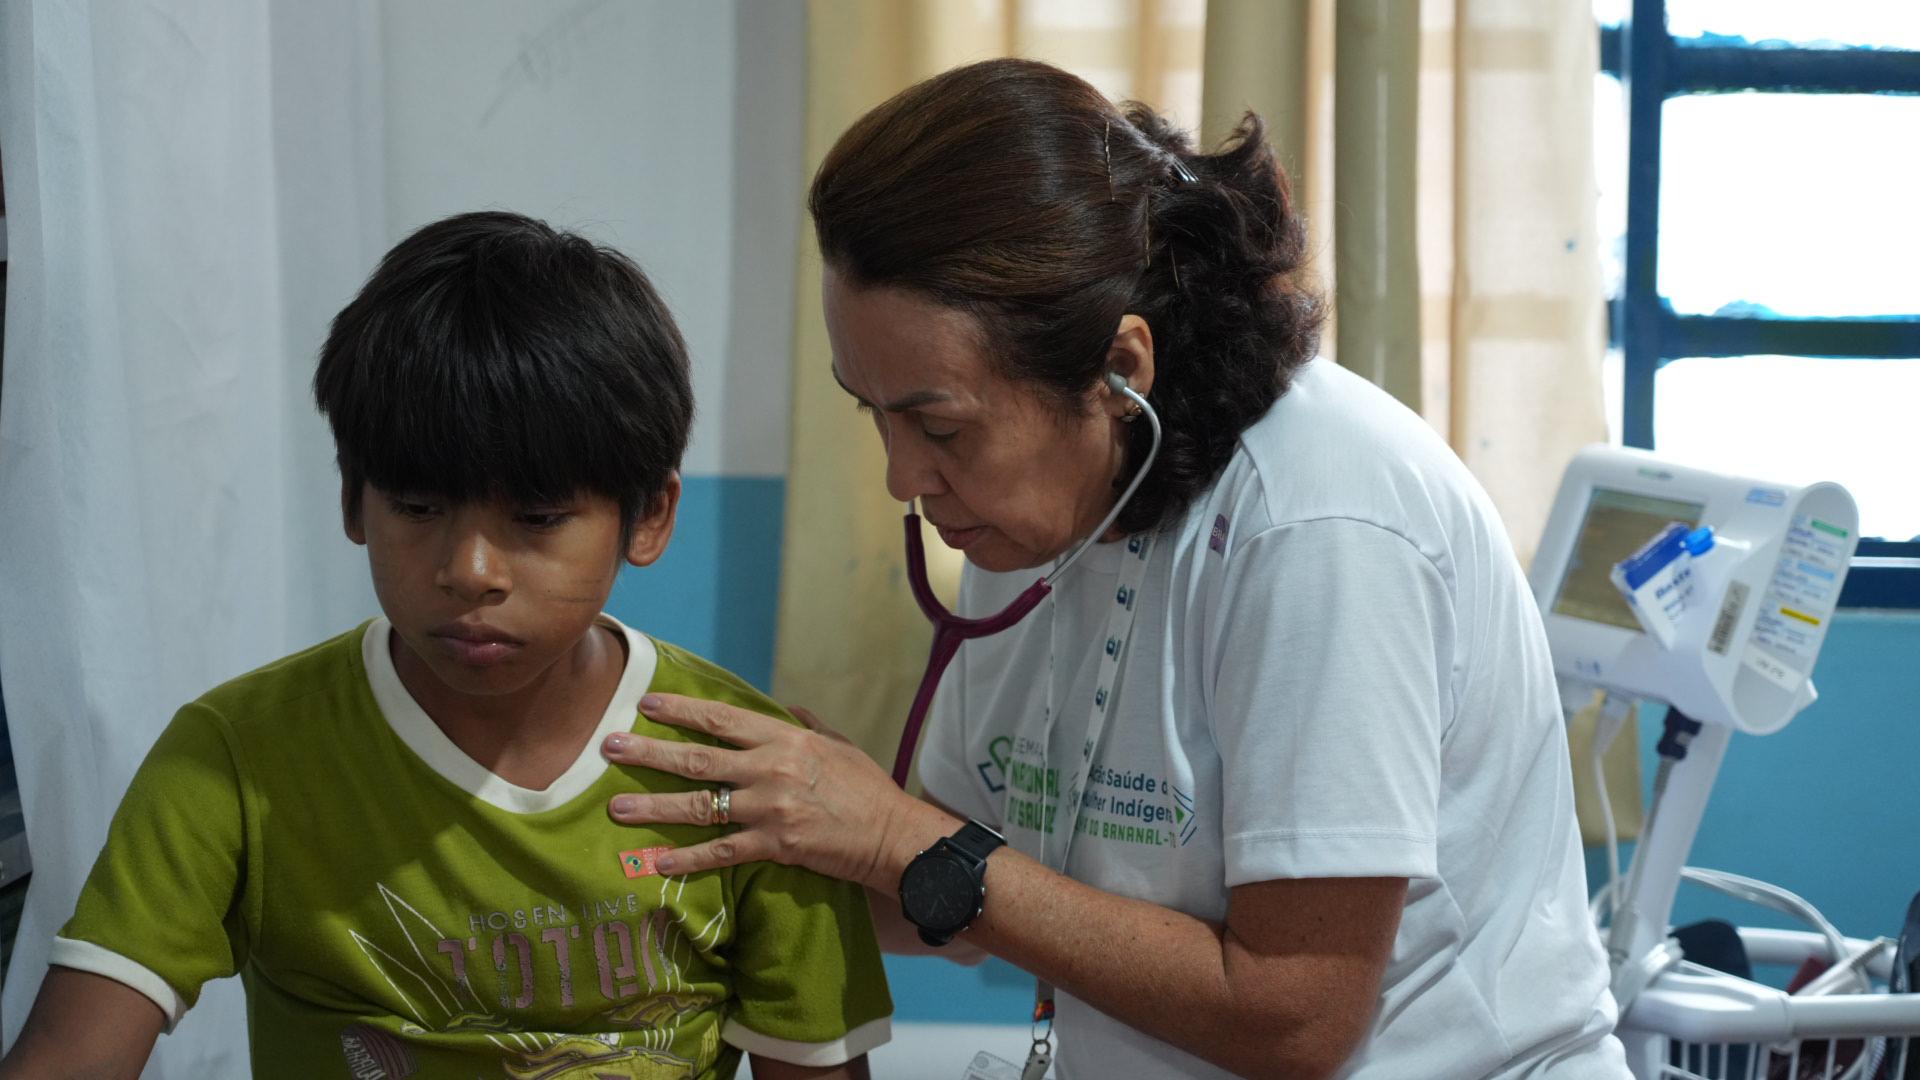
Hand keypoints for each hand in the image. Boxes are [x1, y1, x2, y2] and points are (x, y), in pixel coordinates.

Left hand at [601, 694, 952, 890]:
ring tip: (615, 808)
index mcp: (785, 739)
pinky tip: (657, 860)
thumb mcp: (841, 745)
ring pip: (699, 806)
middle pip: (697, 759)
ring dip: (653, 806)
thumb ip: (808, 725)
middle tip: (608, 748)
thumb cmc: (869, 789)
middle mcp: (771, 769)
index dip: (680, 711)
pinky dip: (687, 858)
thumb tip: (785, 707)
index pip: (721, 719)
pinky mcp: (774, 846)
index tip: (645, 705)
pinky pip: (720, 852)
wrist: (893, 836)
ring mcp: (769, 809)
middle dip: (648, 753)